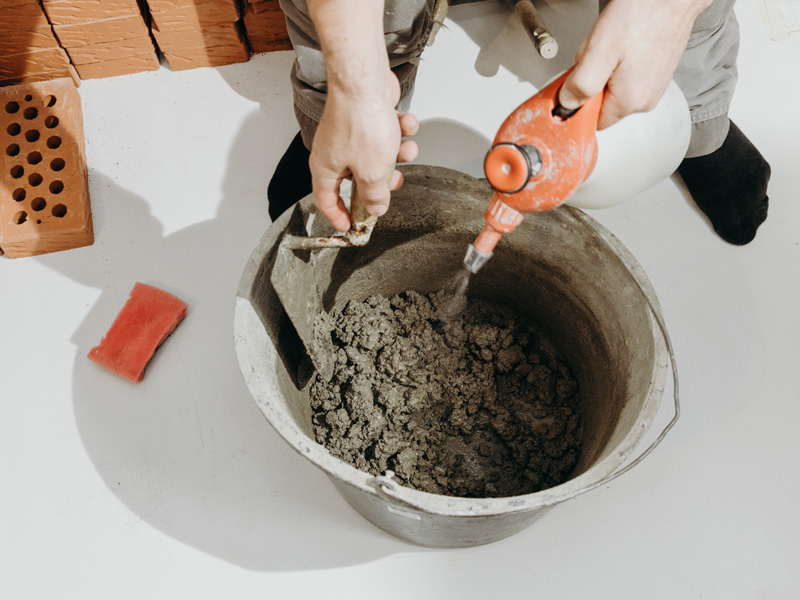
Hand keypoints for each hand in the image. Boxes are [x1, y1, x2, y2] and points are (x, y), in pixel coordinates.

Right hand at [310, 71, 418, 231]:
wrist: (365, 80)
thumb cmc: (360, 122)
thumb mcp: (372, 172)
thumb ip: (374, 196)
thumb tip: (375, 210)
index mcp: (326, 169)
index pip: (326, 201)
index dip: (338, 216)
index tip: (351, 226)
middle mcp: (334, 152)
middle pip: (357, 179)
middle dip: (380, 181)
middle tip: (393, 182)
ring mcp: (349, 134)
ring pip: (376, 156)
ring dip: (397, 153)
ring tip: (407, 148)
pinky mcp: (365, 118)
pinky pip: (384, 133)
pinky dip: (398, 130)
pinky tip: (405, 123)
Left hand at [559, 0, 710, 129]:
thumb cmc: (642, 15)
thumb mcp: (599, 51)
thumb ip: (580, 84)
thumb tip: (568, 104)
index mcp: (630, 101)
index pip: (592, 121)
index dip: (578, 103)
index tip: (575, 82)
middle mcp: (646, 99)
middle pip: (603, 104)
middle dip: (592, 82)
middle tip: (597, 56)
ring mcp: (654, 87)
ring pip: (614, 88)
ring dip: (605, 70)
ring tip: (613, 47)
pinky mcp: (657, 74)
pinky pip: (628, 76)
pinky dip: (619, 62)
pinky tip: (623, 44)